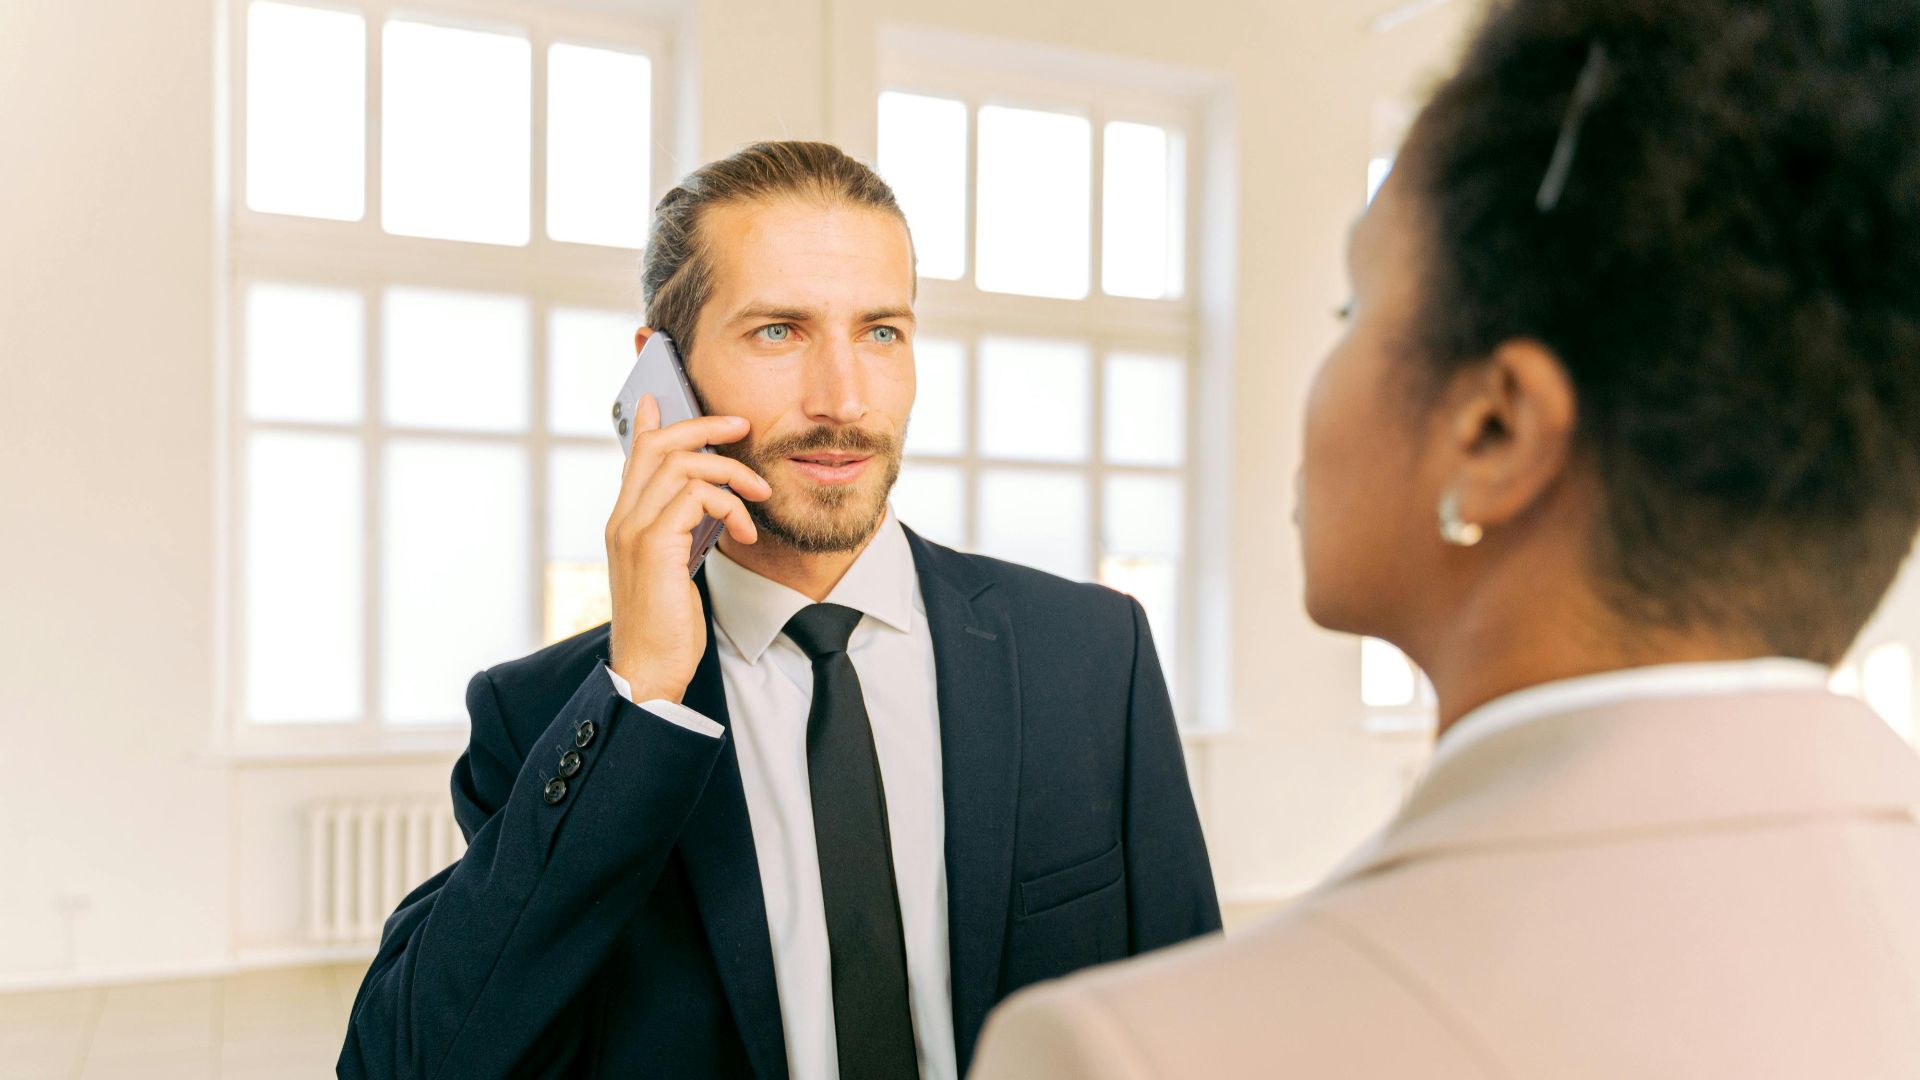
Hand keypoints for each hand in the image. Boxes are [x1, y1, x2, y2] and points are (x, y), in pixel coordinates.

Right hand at [605, 394, 770, 703]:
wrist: (648, 670)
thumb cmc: (666, 625)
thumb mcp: (673, 566)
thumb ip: (680, 530)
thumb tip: (701, 504)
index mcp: (625, 521)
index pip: (636, 454)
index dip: (654, 422)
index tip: (665, 398)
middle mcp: (622, 518)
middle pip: (657, 444)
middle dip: (705, 426)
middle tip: (742, 427)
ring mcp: (633, 530)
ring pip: (682, 465)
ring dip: (731, 474)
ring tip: (758, 497)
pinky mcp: (653, 546)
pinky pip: (695, 496)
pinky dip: (728, 506)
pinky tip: (744, 533)